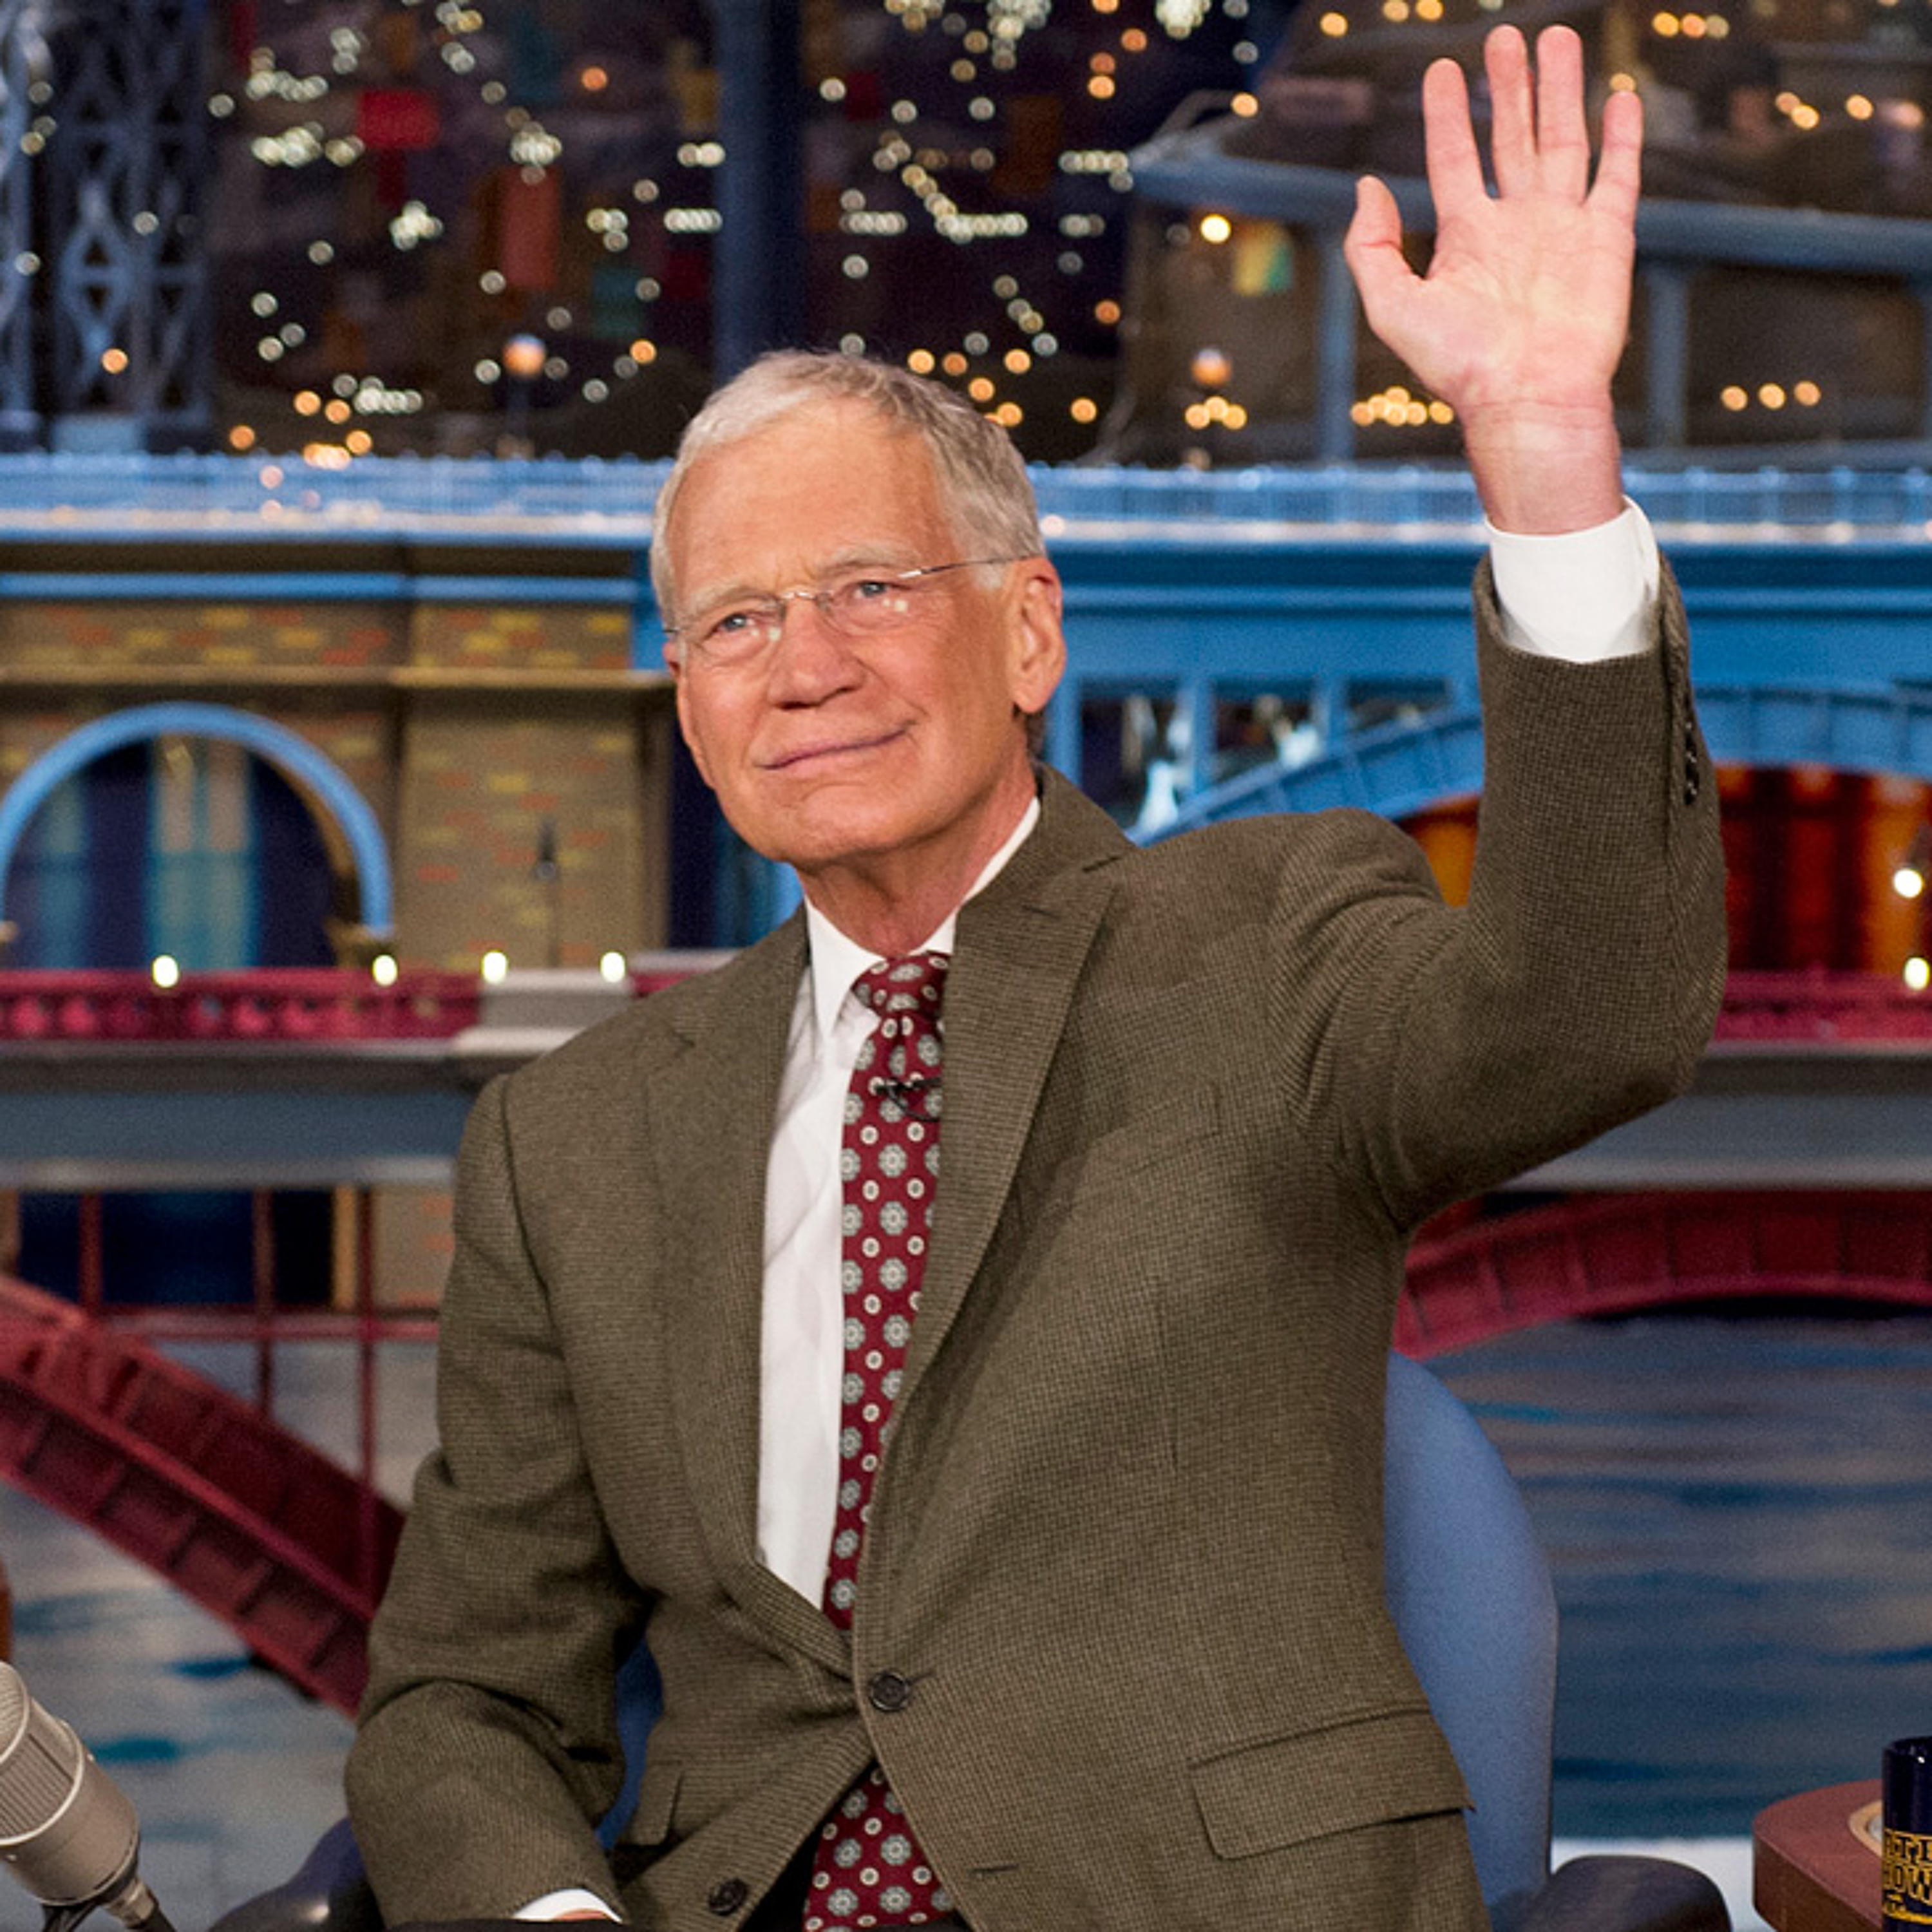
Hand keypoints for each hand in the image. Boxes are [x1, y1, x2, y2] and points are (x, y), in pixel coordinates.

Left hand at [1343, 24, 1637, 531]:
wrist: (1526, 398)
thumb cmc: (1459, 365)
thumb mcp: (1392, 306)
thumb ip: (1370, 247)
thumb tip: (1367, 186)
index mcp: (1466, 237)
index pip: (1453, 157)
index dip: (1446, 114)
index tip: (1442, 69)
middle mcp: (1515, 225)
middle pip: (1510, 137)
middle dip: (1508, 87)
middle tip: (1505, 36)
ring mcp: (1563, 229)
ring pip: (1563, 141)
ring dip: (1559, 91)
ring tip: (1556, 40)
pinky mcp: (1607, 240)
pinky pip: (1616, 178)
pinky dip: (1621, 138)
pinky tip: (1619, 99)